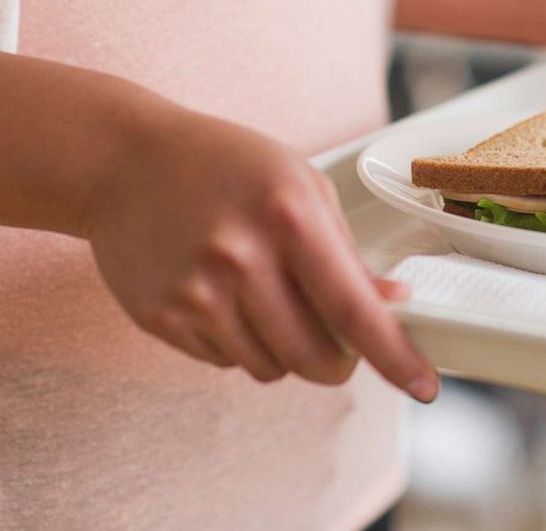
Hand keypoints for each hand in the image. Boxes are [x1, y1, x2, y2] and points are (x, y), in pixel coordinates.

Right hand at [81, 102, 437, 399]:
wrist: (122, 160)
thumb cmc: (224, 164)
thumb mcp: (299, 185)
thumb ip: (346, 251)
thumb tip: (392, 306)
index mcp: (288, 215)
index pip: (353, 307)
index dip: (394, 355)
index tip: (424, 386)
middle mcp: (240, 257)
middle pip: (314, 357)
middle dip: (338, 361)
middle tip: (337, 340)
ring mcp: (196, 291)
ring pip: (270, 368)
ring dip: (284, 349)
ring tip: (263, 295)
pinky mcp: (162, 317)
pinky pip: (226, 362)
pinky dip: (239, 342)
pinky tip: (221, 294)